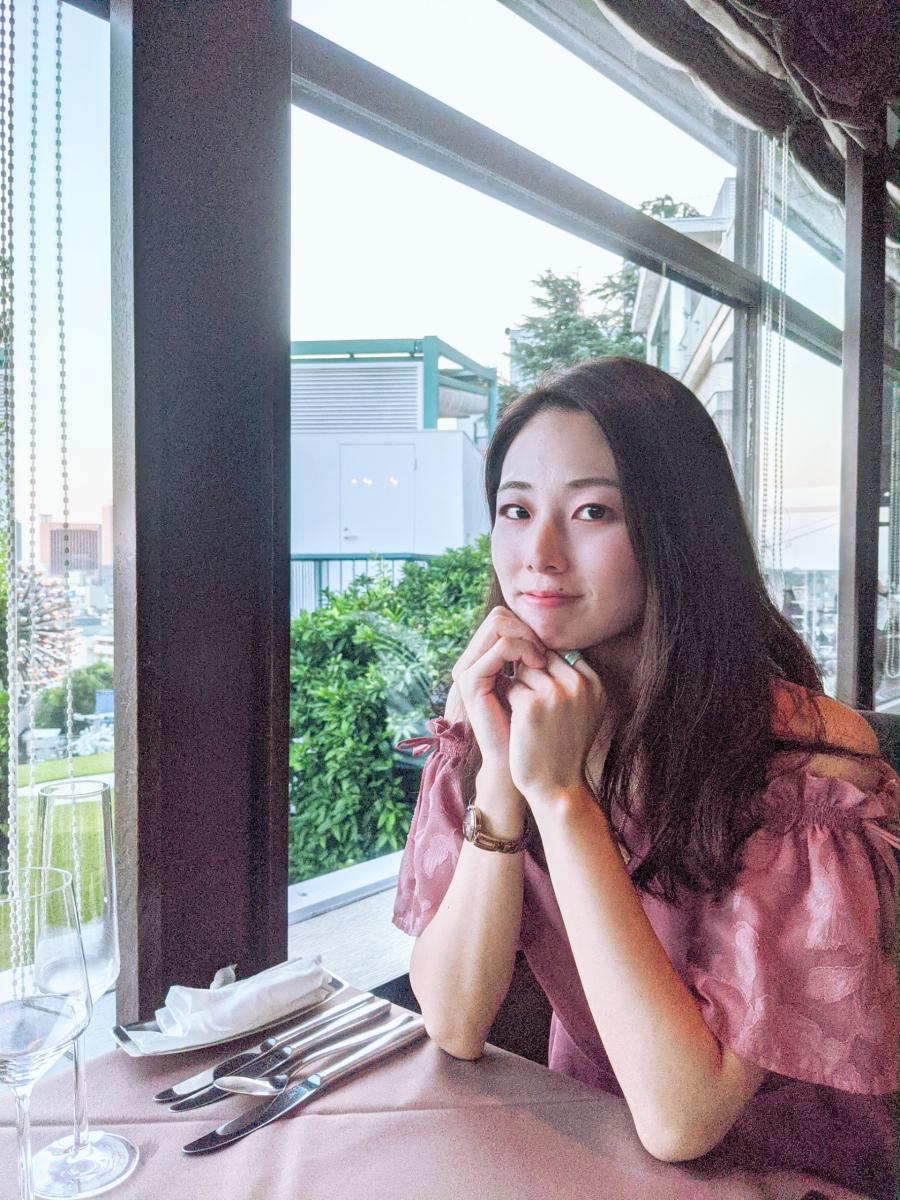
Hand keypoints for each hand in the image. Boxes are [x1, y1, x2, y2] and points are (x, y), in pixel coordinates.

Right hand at [451, 606, 547, 772]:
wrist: (516, 762)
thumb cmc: (532, 727)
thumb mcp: (535, 685)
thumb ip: (534, 658)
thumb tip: (554, 632)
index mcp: (481, 660)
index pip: (503, 619)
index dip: (528, 628)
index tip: (548, 651)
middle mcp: (470, 661)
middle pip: (498, 616)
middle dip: (527, 629)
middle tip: (545, 654)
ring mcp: (467, 670)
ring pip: (498, 624)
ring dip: (528, 638)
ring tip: (542, 661)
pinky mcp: (471, 682)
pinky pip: (500, 647)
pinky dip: (523, 650)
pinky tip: (537, 666)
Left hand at [506, 652, 604, 800]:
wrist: (558, 787)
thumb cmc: (565, 748)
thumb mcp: (584, 711)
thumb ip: (573, 680)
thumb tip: (547, 648)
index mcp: (595, 684)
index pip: (562, 653)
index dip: (546, 669)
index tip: (543, 691)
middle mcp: (580, 685)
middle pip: (542, 656)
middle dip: (531, 674)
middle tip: (533, 703)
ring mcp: (556, 693)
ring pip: (524, 669)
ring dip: (519, 687)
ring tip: (529, 715)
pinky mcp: (532, 704)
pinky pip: (511, 686)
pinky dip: (509, 701)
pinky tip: (519, 723)